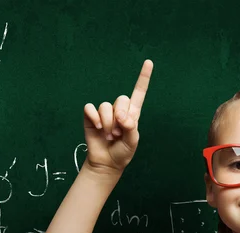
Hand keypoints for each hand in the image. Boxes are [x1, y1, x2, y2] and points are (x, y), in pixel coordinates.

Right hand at [82, 59, 152, 174]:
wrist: (106, 162)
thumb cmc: (122, 152)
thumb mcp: (132, 141)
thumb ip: (130, 127)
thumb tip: (121, 116)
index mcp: (132, 114)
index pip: (139, 93)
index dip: (143, 78)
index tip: (149, 62)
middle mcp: (118, 110)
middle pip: (121, 99)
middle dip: (120, 117)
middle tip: (118, 133)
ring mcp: (104, 113)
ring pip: (105, 106)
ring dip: (107, 123)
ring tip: (109, 135)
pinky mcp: (91, 116)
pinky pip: (90, 108)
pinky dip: (94, 118)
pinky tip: (97, 128)